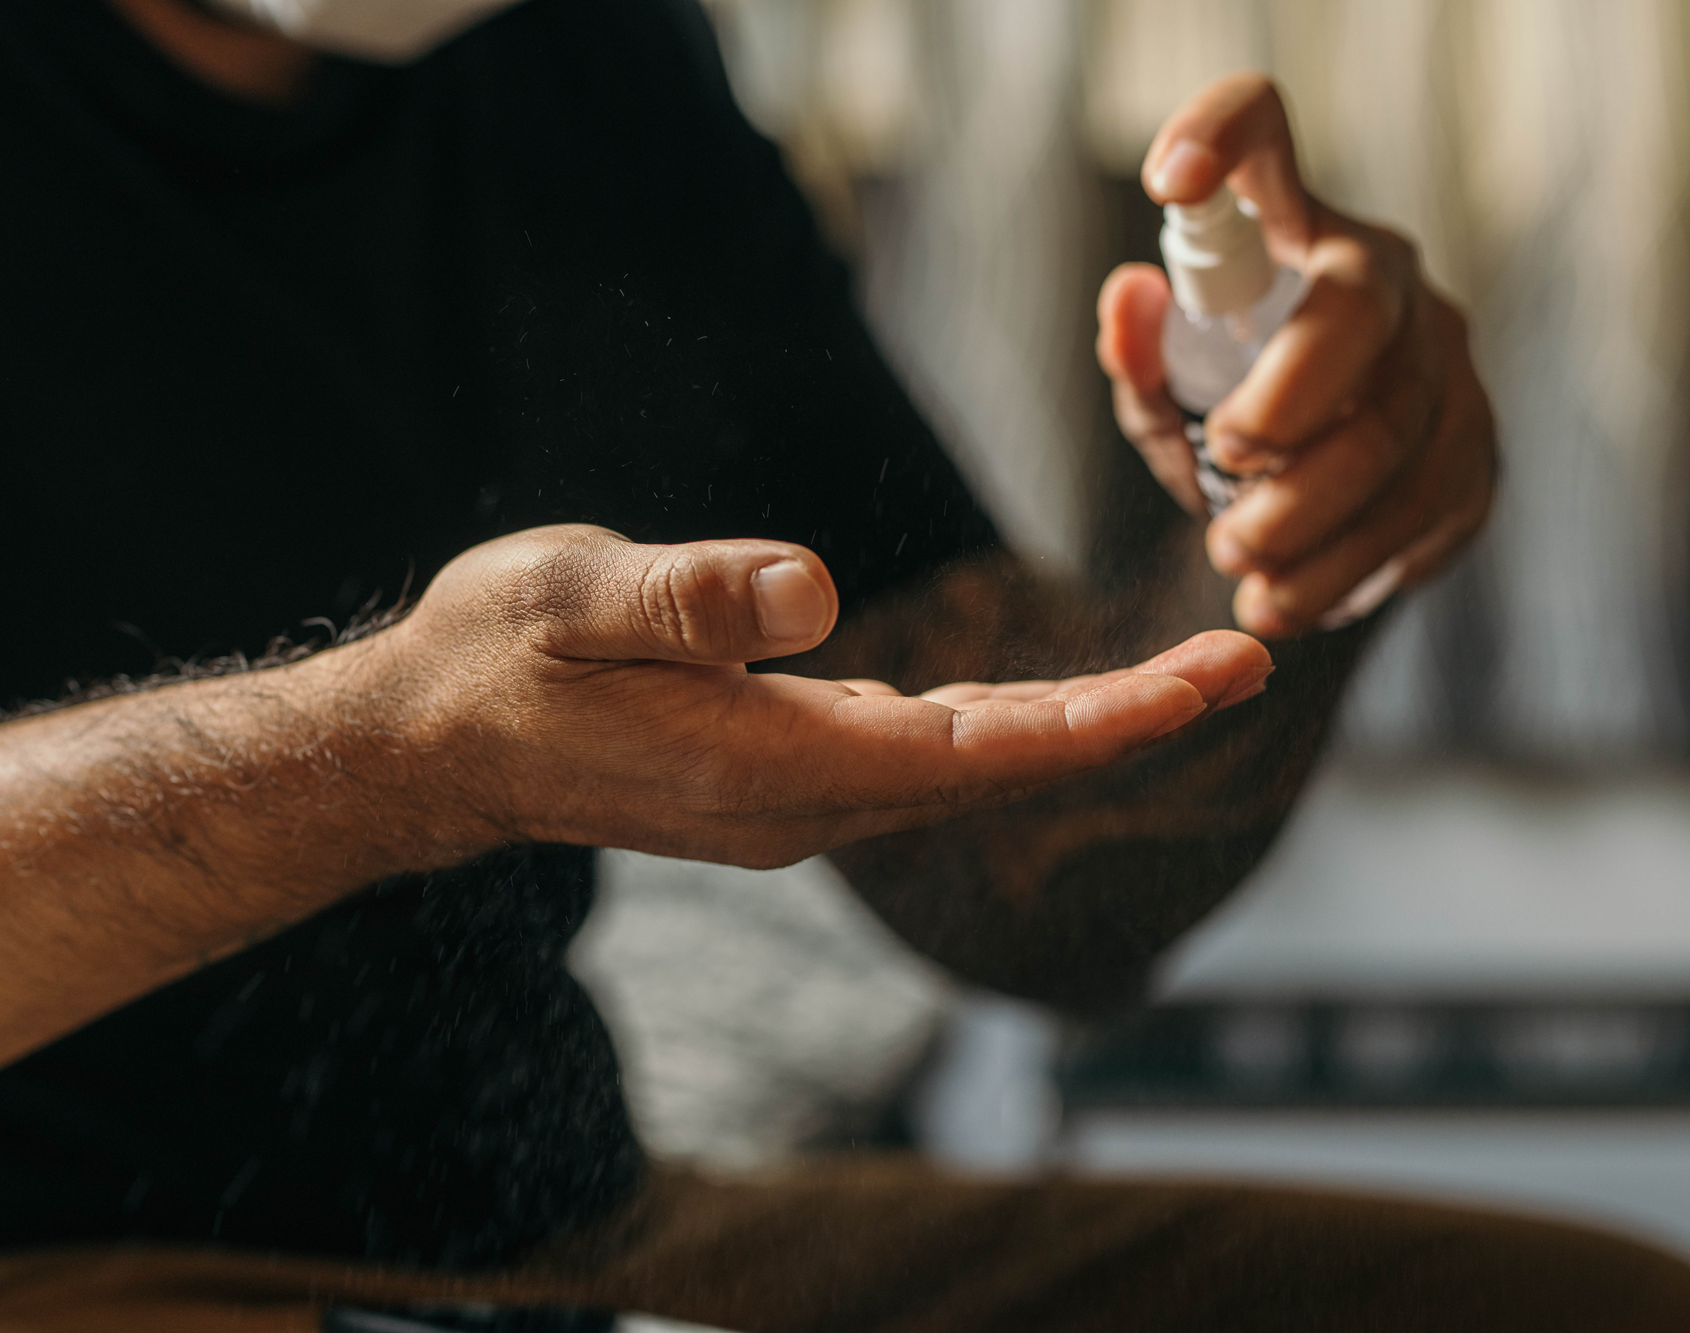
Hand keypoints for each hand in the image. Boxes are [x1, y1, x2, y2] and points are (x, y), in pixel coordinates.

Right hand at [379, 525, 1272, 868]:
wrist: (437, 740)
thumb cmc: (495, 657)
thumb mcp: (571, 596)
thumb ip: (690, 593)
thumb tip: (815, 590)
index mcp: (769, 766)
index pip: (974, 750)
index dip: (1102, 719)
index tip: (1211, 682)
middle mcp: (805, 805)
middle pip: (1004, 771)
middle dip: (1131, 721)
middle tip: (1251, 660)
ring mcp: (799, 800)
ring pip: (975, 772)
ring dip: (1085, 728)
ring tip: (1192, 676)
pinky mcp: (787, 776)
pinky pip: (931, 760)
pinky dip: (1015, 729)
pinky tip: (1061, 703)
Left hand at [1095, 74, 1496, 638]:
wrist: (1320, 485)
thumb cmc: (1229, 409)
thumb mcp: (1168, 388)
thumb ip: (1140, 355)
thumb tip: (1131, 297)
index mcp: (1295, 233)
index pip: (1263, 137)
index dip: (1218, 133)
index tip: (1166, 181)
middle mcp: (1390, 277)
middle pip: (1356, 325)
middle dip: (1284, 424)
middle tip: (1219, 487)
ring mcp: (1450, 360)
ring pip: (1402, 441)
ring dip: (1314, 526)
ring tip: (1242, 574)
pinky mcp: (1481, 446)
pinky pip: (1433, 512)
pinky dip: (1356, 570)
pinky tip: (1299, 599)